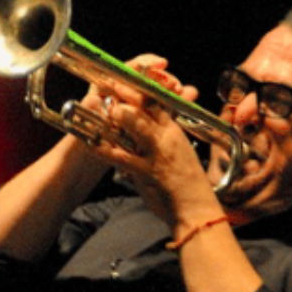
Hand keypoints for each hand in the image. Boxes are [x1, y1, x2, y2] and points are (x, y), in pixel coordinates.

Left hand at [81, 55, 223, 229]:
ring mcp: (159, 155)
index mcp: (173, 132)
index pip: (157, 102)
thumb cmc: (186, 184)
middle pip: (148, 109)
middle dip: (129, 95)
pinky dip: (109, 152)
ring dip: (124, 117)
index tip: (125, 82)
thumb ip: (157, 137)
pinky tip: (95, 147)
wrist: (196, 209)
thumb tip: (137, 127)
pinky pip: (126, 160)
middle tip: (112, 86)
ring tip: (111, 108)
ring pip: (140, 129)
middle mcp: (167, 139)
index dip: (140, 89)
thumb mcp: (176, 153)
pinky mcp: (150, 173)